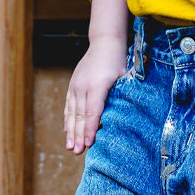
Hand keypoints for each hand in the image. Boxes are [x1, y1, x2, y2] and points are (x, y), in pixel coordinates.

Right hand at [64, 39, 126, 153]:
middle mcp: (83, 86)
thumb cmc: (118, 61)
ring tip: (70, 147)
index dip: (90, 129)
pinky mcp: (72, 85)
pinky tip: (67, 132)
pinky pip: (68, 106)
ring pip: (71, 112)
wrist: (104, 43)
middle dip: (78, 135)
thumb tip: (126, 117)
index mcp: (98, 85)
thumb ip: (123, 95)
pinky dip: (67, 120)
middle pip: (79, 115)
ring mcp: (75, 85)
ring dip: (71, 131)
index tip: (89, 143)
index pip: (93, 111)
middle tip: (77, 152)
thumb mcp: (125, 77)